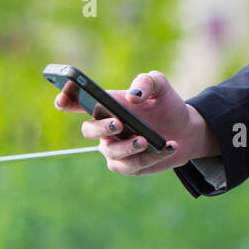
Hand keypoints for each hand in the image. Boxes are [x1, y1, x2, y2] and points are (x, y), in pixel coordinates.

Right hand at [54, 70, 210, 176]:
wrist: (185, 130)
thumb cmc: (165, 105)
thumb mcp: (161, 86)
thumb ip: (147, 82)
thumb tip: (133, 96)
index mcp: (107, 106)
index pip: (78, 102)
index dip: (66, 100)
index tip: (62, 100)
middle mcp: (105, 128)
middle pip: (88, 130)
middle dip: (100, 128)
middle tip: (118, 123)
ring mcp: (114, 148)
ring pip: (110, 152)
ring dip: (127, 146)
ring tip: (145, 139)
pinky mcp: (129, 166)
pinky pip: (132, 165)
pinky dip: (151, 156)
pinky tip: (169, 146)